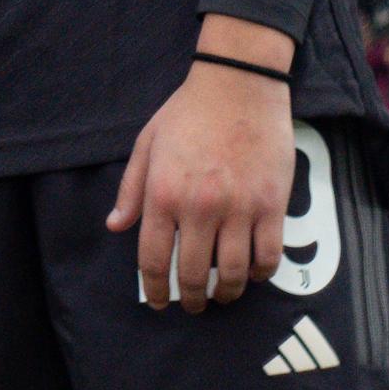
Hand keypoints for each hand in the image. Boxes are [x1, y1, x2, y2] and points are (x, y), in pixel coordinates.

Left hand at [110, 19, 295, 313]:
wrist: (238, 84)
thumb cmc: (188, 112)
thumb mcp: (147, 144)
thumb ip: (131, 189)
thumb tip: (116, 227)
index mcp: (163, 194)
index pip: (154, 261)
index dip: (155, 290)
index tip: (159, 302)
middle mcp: (199, 207)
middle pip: (193, 275)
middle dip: (191, 299)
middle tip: (193, 305)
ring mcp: (239, 208)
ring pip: (231, 273)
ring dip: (225, 294)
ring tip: (221, 295)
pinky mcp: (272, 205)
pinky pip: (267, 256)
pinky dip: (258, 273)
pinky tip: (250, 273)